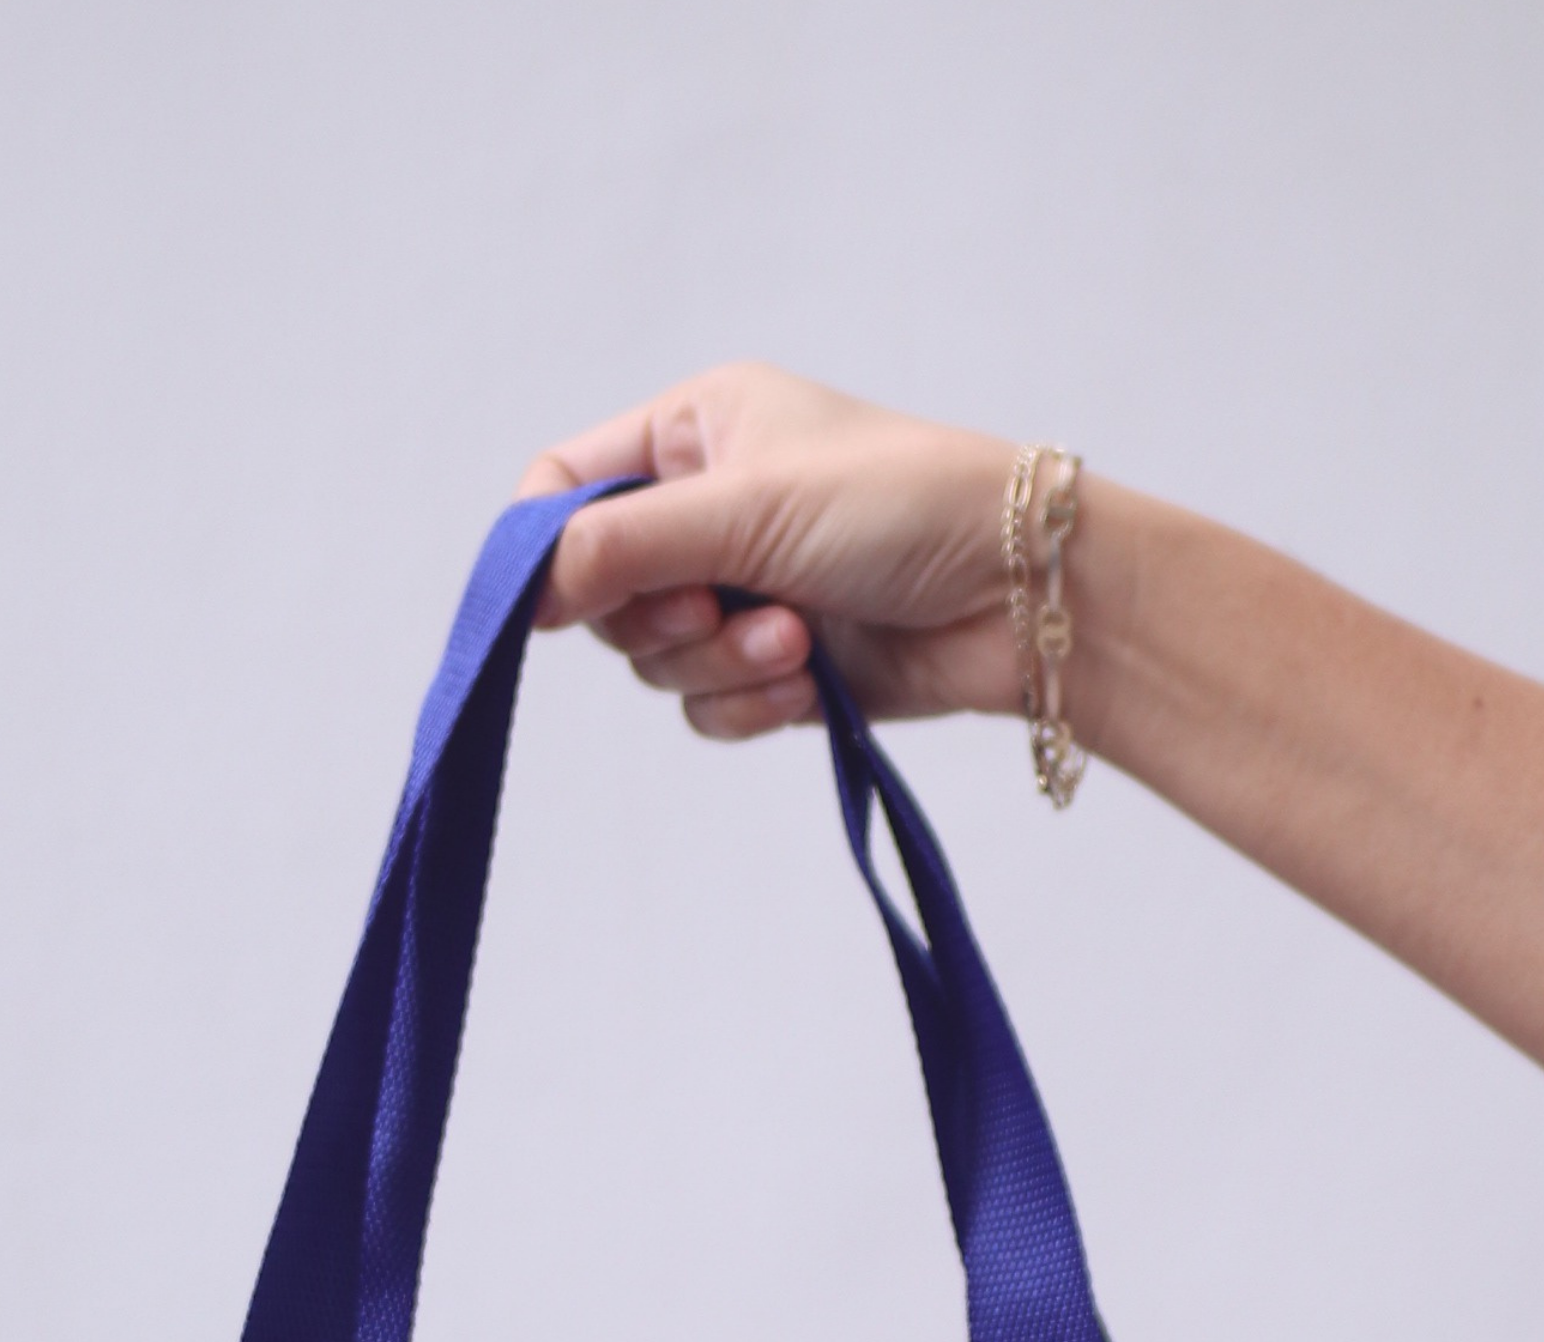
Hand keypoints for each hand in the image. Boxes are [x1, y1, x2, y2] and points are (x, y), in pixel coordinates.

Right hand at [519, 363, 1020, 739]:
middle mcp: (708, 507)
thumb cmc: (899, 507)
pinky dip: (751, 704)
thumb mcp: (743, 508)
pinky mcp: (777, 664)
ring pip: (658, 662)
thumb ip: (621, 546)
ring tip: (795, 642)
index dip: (545, 550)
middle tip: (713, 607)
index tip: (552, 604)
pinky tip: (810, 682)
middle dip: (659, 619)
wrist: (1020, 594)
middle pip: (603, 592)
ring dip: (718, 665)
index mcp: (693, 431)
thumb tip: (523, 594)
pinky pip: (710, 708)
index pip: (565, 484)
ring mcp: (741, 589)